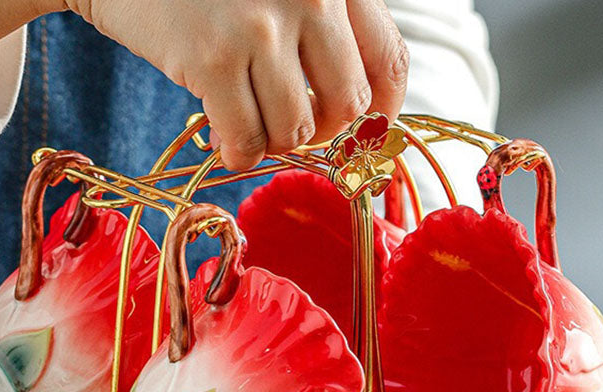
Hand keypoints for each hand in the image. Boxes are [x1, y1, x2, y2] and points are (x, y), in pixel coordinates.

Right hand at [60, 0, 408, 169]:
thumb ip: (323, 34)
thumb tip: (353, 121)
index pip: (389, 61)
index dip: (384, 115)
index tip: (365, 137)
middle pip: (349, 105)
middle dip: (322, 134)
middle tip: (291, 128)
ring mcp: (261, 26)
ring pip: (297, 131)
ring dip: (273, 144)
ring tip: (248, 124)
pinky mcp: (213, 57)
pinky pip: (247, 141)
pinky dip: (238, 155)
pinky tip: (224, 141)